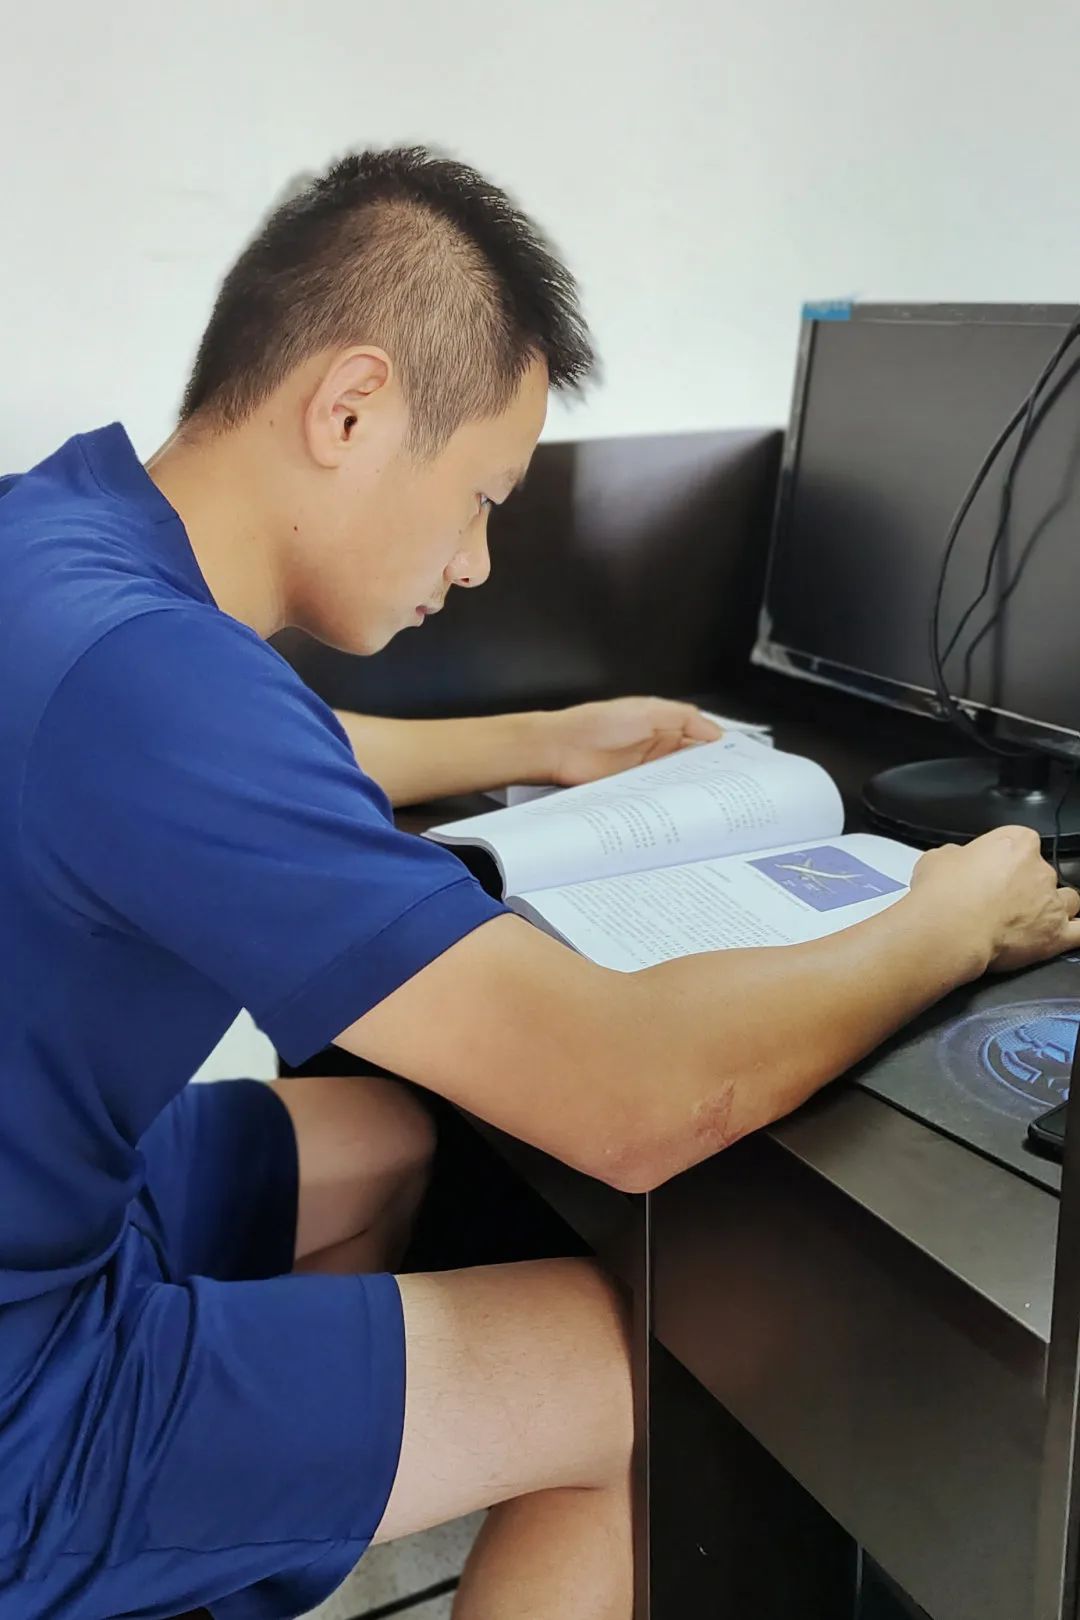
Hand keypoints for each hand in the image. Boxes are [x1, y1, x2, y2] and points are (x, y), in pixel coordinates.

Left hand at [539, 697, 723, 787]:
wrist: (560, 748)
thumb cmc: (597, 723)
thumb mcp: (648, 711)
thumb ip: (684, 718)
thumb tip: (716, 732)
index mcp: (664, 726)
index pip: (701, 739)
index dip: (718, 751)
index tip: (736, 763)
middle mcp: (657, 749)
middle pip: (692, 764)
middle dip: (708, 774)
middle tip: (726, 785)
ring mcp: (645, 771)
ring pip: (677, 783)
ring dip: (688, 789)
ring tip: (706, 798)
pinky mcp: (633, 790)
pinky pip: (657, 797)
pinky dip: (667, 801)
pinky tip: (678, 806)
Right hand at [910, 825, 1079, 974]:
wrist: (948, 930)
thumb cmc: (942, 895)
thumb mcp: (937, 858)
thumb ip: (957, 856)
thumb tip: (956, 862)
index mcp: (1016, 843)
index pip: (1023, 842)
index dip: (1006, 857)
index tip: (991, 869)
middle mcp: (1039, 869)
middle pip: (1044, 872)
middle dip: (1027, 885)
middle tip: (1000, 899)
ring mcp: (1051, 903)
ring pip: (1069, 899)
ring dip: (1054, 906)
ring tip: (1031, 918)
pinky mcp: (1056, 935)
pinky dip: (1075, 932)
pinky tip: (1065, 933)